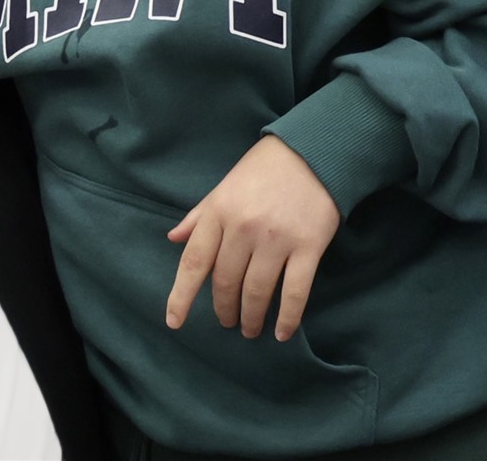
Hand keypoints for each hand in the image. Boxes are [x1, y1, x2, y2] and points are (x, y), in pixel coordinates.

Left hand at [165, 135, 338, 340]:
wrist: (313, 152)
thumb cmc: (263, 170)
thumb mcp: (224, 187)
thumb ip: (199, 216)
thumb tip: (173, 239)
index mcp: (219, 212)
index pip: (194, 262)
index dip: (181, 296)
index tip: (174, 321)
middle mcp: (243, 228)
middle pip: (225, 281)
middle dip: (223, 308)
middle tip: (227, 321)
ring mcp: (276, 239)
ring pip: (256, 291)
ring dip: (251, 317)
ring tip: (249, 329)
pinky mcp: (308, 246)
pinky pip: (295, 292)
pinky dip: (287, 317)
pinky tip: (282, 333)